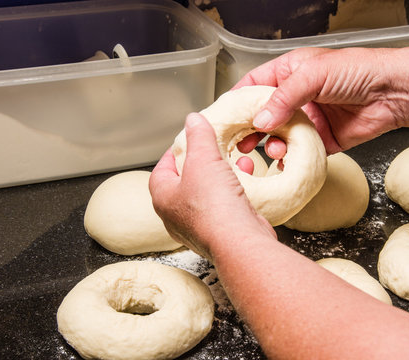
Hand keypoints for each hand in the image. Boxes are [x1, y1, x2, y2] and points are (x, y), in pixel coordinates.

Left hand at [149, 113, 276, 260]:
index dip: (174, 152)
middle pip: (186, 181)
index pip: (162, 169)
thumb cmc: (213, 205)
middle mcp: (177, 216)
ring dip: (222, 175)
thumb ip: (198, 137)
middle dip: (203, 163)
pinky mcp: (221, 231)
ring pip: (208, 194)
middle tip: (212, 150)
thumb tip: (193, 120)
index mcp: (163, 198)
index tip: (188, 141)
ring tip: (235, 160)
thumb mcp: (203, 160)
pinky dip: (235, 190)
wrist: (240, 242)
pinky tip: (247, 178)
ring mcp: (199, 226)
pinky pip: (225, 205)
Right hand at [235, 47, 401, 157]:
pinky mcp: (321, 140)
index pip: (254, 86)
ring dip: (271, 145)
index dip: (237, 101)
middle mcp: (295, 98)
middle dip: (249, 129)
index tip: (224, 117)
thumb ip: (284, 97)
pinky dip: (289, 159)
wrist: (392, 93)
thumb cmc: (358, 71)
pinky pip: (299, 152)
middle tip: (239, 143)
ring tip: (272, 149)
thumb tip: (260, 120)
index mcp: (289, 73)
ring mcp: (307, 120)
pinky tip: (285, 161)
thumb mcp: (314, 74)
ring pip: (278, 137)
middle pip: (262, 115)